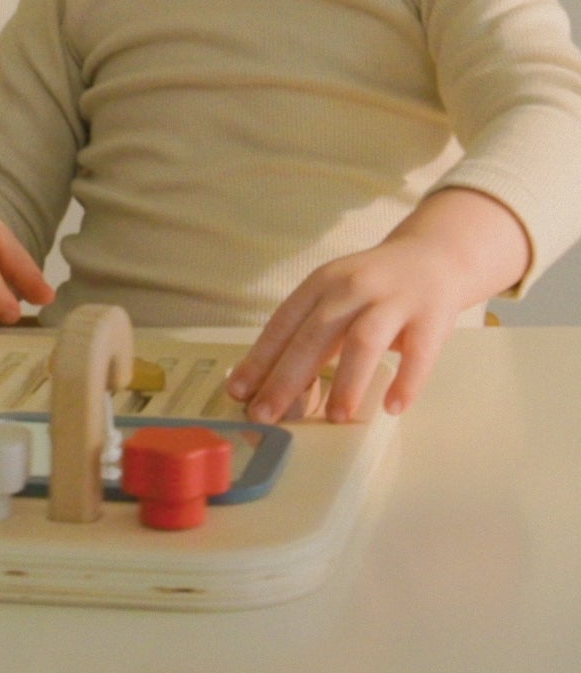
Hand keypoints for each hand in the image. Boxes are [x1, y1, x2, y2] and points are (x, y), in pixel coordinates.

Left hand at [226, 188, 530, 423]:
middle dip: (287, 377)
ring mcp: (394, 300)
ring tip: (335, 418)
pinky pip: (418, 352)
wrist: (435, 255)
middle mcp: (354, 287)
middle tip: (267, 415)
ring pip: (364, 340)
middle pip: (315, 334)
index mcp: (323, 282)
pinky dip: (406, 381)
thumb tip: (268, 383)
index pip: (284, 323)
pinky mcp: (431, 317)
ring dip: (346, 380)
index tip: (238, 392)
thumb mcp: (336, 295)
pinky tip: (392, 407)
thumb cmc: (374, 287)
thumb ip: (309, 330)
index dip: (259, 358)